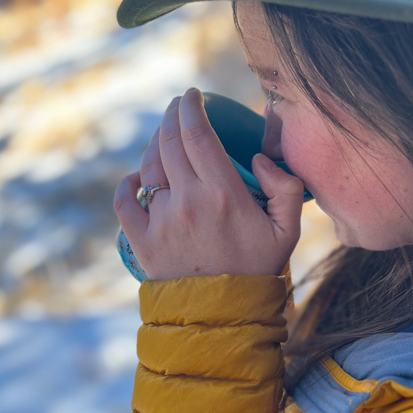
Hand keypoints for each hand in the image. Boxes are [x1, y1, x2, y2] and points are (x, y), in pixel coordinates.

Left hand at [113, 88, 303, 279]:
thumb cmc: (258, 271)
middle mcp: (188, 201)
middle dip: (171, 116)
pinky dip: (126, 184)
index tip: (191, 95)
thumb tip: (257, 158)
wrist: (224, 318)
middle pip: (170, 141)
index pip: (198, 133)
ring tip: (163, 137)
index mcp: (224, 193)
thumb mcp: (288, 231)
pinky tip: (136, 178)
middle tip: (176, 107)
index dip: (191, 107)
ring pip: (148, 166)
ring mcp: (162, 220)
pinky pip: (125, 202)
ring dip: (154, 144)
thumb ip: (286, 187)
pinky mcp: (143, 241)